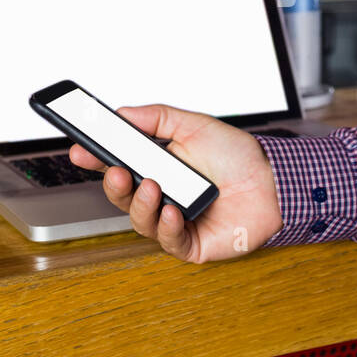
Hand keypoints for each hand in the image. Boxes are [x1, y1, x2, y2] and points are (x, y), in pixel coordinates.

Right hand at [68, 103, 281, 262]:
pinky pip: (169, 240)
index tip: (80, 150)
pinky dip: (166, 226)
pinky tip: (173, 211)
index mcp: (158, 168)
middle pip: (123, 197)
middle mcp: (163, 196)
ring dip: (141, 204)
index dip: (96, 161)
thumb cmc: (239, 157)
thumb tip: (122, 113)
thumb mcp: (195, 126)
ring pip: (141, 221)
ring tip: (153, 186)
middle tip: (115, 171)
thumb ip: (158, 118)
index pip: (118, 166)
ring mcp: (175, 222)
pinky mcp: (192, 244)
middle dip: (113, 185)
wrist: (275, 181)